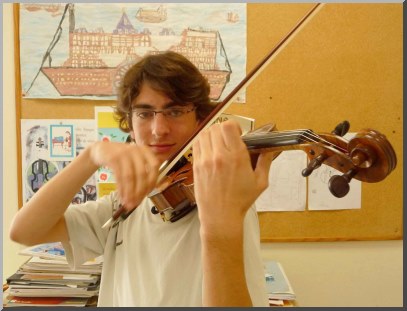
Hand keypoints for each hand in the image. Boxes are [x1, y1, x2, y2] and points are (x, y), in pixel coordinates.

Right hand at [90, 141, 159, 211]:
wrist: (101, 150)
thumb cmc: (121, 159)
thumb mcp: (134, 161)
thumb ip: (142, 173)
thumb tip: (143, 196)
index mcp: (145, 150)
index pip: (154, 166)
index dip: (152, 181)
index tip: (147, 195)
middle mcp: (136, 150)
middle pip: (142, 173)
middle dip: (140, 191)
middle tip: (136, 203)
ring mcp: (124, 153)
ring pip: (130, 177)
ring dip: (129, 192)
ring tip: (128, 203)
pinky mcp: (113, 158)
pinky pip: (119, 177)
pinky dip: (121, 189)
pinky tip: (121, 197)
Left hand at [192, 120, 272, 235]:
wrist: (220, 216)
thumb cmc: (240, 201)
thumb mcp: (260, 182)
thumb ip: (265, 162)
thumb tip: (269, 149)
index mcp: (236, 158)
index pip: (229, 126)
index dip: (234, 125)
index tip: (238, 133)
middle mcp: (219, 156)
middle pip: (216, 127)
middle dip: (224, 129)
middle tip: (229, 139)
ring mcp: (205, 161)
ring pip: (204, 133)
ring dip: (212, 134)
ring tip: (218, 143)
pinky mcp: (196, 166)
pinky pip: (196, 144)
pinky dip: (202, 142)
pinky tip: (210, 149)